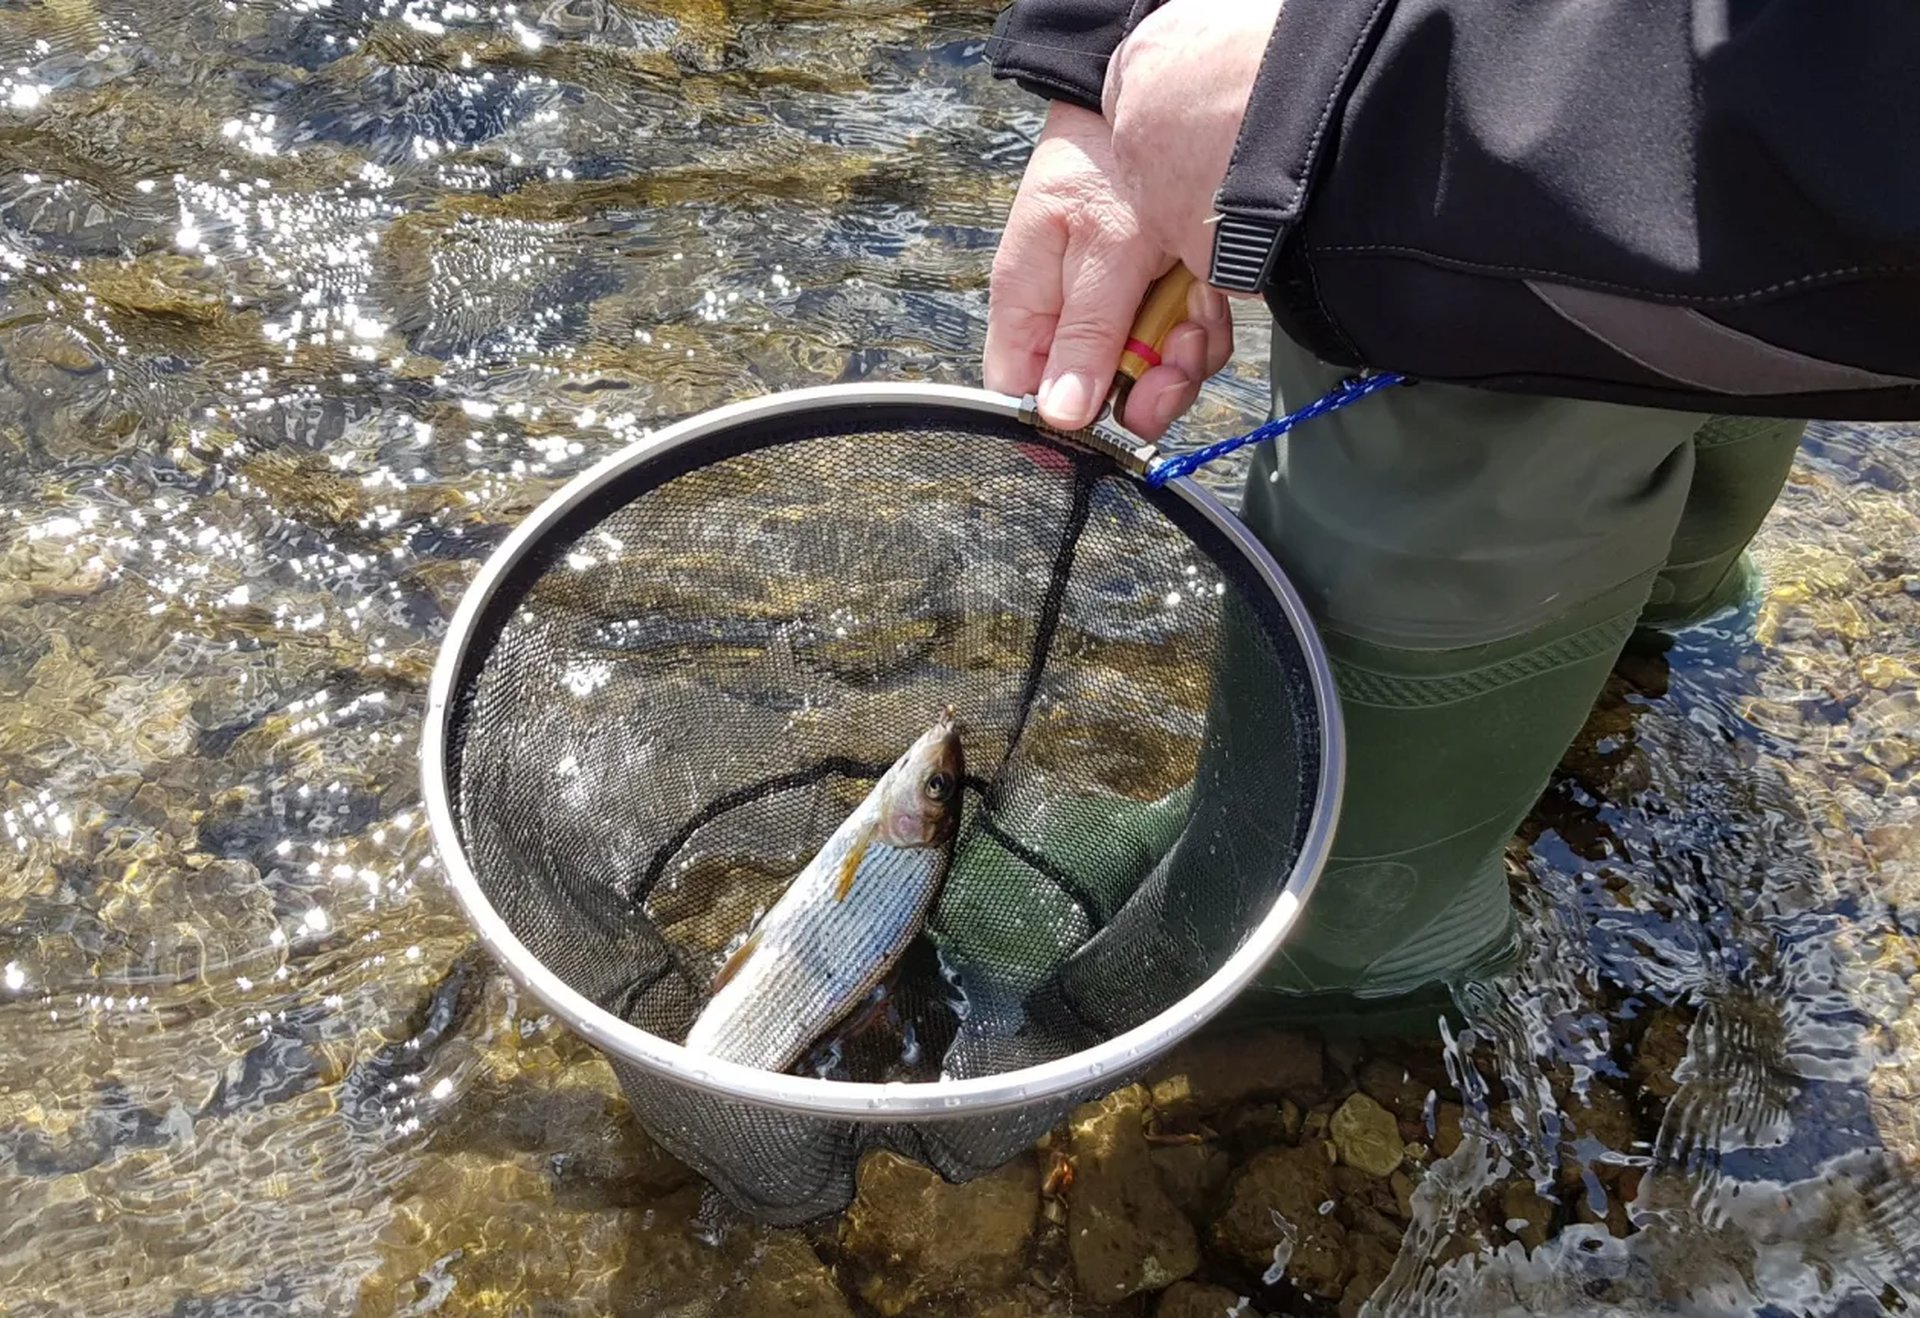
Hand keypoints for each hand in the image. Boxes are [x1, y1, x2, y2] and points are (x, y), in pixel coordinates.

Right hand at [983, 102, 1235, 440]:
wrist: (1169, 97)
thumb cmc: (1113, 159)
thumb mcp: (1102, 249)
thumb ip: (1086, 334)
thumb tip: (1057, 415)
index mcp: (1030, 301)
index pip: (1020, 388)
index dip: (1052, 424)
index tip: (1090, 443)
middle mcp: (1073, 312)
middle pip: (1095, 396)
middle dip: (1139, 392)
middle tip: (1166, 372)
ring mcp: (1122, 307)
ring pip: (1148, 378)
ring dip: (1179, 361)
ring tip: (1190, 316)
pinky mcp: (1166, 299)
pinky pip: (1184, 348)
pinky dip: (1201, 334)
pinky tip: (1205, 297)